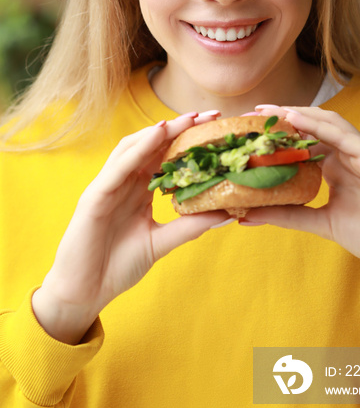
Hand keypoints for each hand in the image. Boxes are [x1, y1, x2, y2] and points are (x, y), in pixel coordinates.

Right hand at [32, 111, 227, 342]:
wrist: (84, 293)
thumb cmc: (118, 265)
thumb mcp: (161, 242)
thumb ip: (189, 226)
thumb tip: (226, 213)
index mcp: (139, 190)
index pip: (166, 156)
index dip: (189, 141)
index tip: (218, 129)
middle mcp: (124, 182)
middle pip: (153, 145)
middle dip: (181, 128)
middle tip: (210, 115)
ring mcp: (108, 186)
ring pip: (134, 148)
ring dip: (160, 131)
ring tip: (187, 119)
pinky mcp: (95, 196)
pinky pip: (118, 167)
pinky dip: (138, 149)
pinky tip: (157, 136)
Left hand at [242, 105, 359, 308]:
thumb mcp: (320, 223)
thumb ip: (287, 215)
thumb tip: (246, 216)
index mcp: (335, 167)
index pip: (304, 142)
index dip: (279, 134)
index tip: (252, 130)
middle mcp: (347, 155)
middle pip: (313, 126)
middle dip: (285, 116)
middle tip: (256, 112)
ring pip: (328, 123)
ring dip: (299, 114)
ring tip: (272, 111)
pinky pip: (345, 136)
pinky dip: (320, 126)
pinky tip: (297, 120)